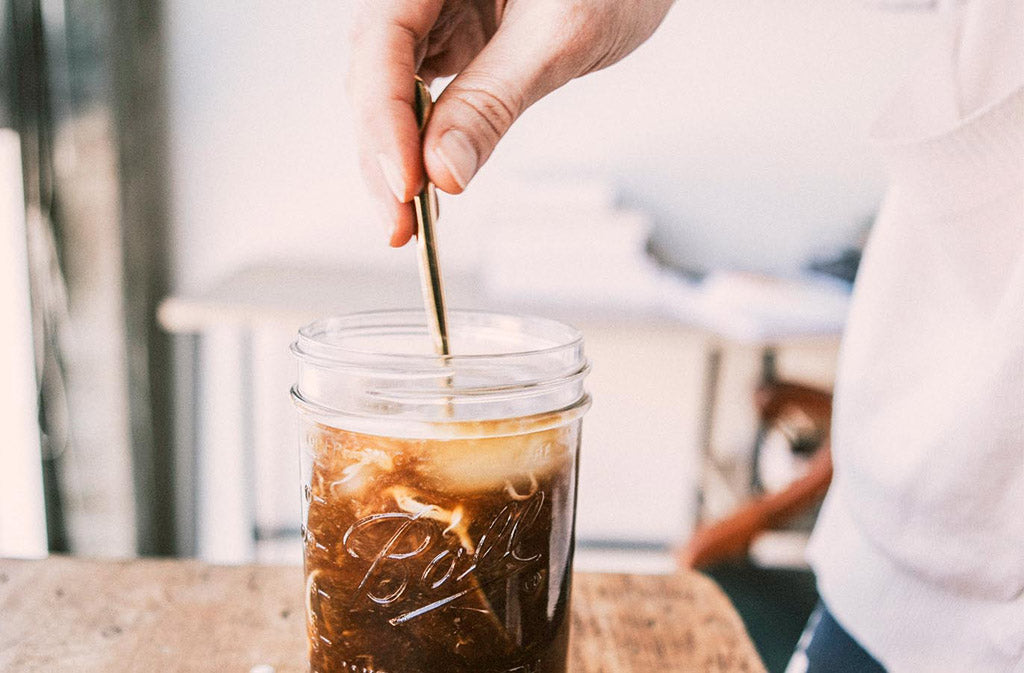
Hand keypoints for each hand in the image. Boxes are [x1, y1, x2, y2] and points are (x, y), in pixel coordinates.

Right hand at [348, 0, 673, 245]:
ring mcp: (436, 13)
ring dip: (398, 158)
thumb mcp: (559, 34)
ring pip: (391, 92)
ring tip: (411, 220)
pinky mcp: (457, 39)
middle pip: (375, 75)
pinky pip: (423, 95)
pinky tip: (432, 183)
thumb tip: (444, 171)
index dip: (384, 121)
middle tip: (401, 226)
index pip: (382, 42)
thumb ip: (495, 98)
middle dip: (383, 155)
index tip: (405, 186)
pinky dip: (426, 142)